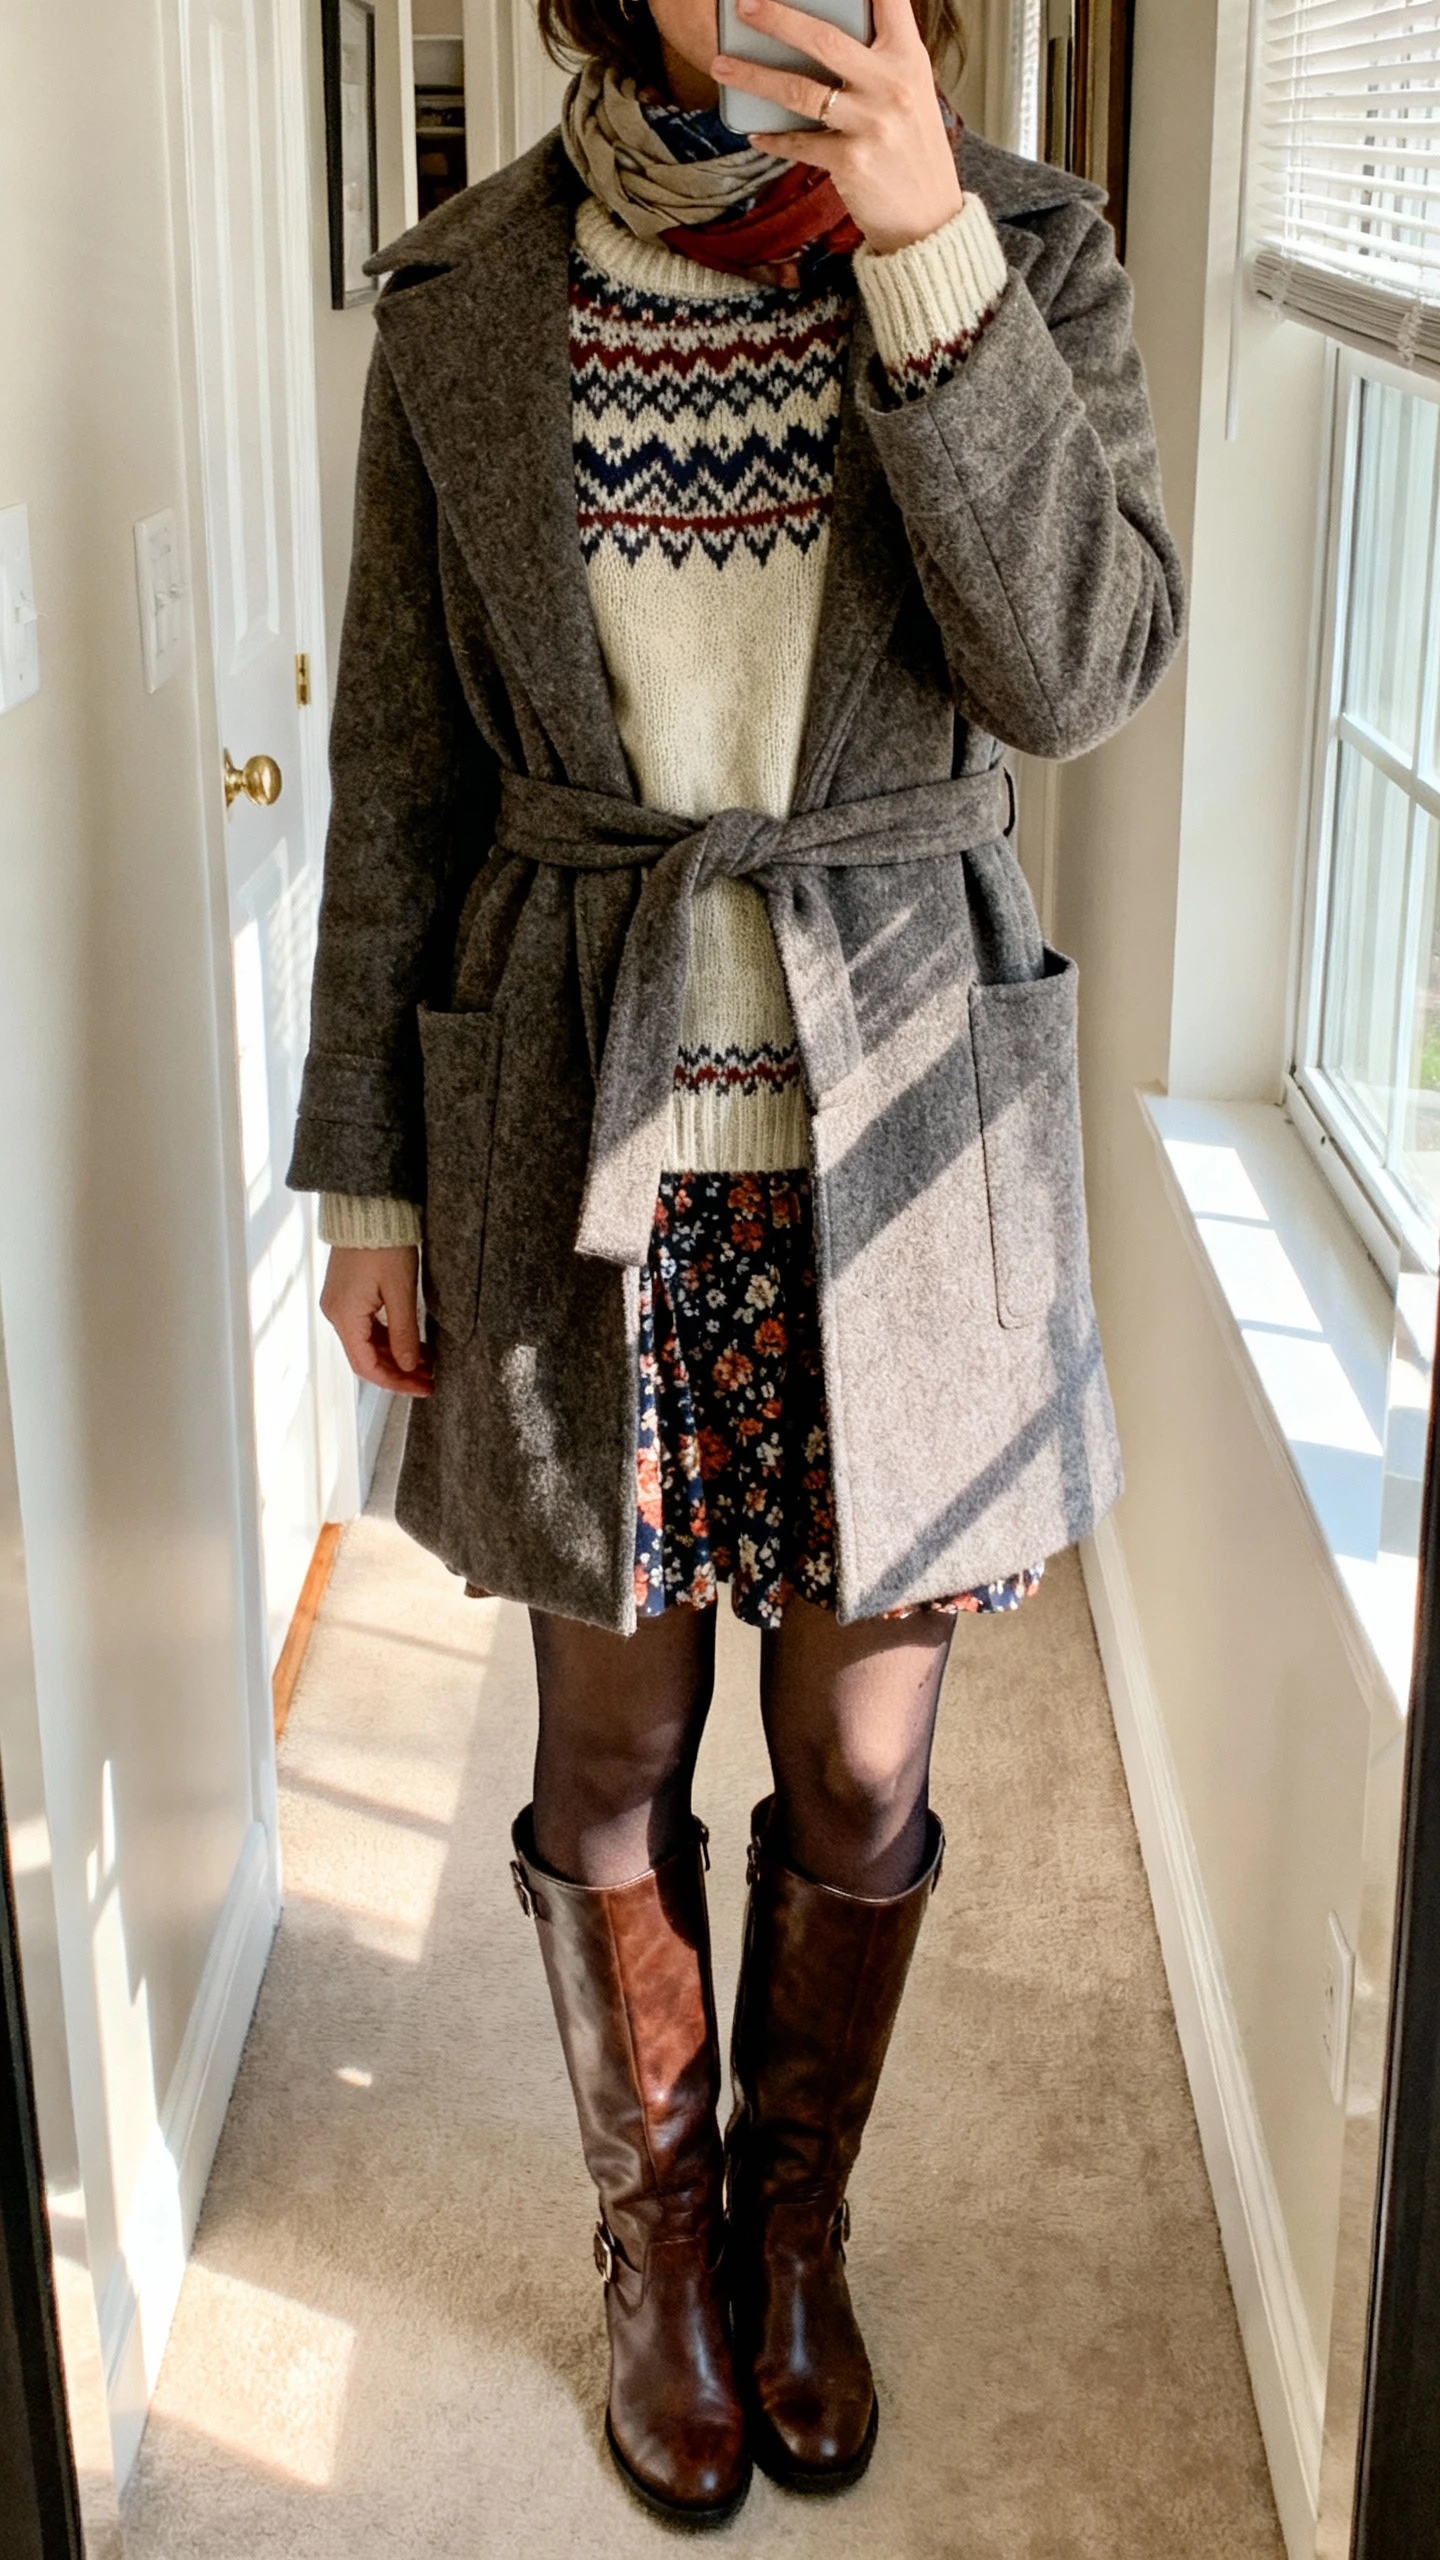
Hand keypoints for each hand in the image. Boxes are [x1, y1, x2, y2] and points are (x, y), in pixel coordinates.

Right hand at [320, 1246, 433, 1395]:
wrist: (368, 1205)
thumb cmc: (384, 1243)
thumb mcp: (401, 1291)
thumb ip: (404, 1332)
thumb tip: (409, 1366)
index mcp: (344, 1316)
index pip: (367, 1366)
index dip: (396, 1382)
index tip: (423, 1388)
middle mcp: (336, 1312)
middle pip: (367, 1357)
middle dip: (399, 1371)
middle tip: (430, 1379)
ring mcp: (340, 1302)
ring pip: (368, 1342)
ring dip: (395, 1355)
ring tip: (427, 1362)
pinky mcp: (348, 1292)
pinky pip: (366, 1326)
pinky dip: (389, 1337)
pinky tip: (411, 1341)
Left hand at [713, 0, 963, 255]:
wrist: (929, 220)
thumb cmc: (914, 150)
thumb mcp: (911, 93)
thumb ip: (879, 60)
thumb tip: (820, 35)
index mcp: (909, 59)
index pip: (888, 1)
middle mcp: (892, 85)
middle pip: (824, 39)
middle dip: (778, 18)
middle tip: (744, 6)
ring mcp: (871, 124)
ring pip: (799, 90)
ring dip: (753, 76)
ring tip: (722, 66)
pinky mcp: (851, 162)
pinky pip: (799, 142)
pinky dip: (773, 138)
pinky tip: (757, 132)